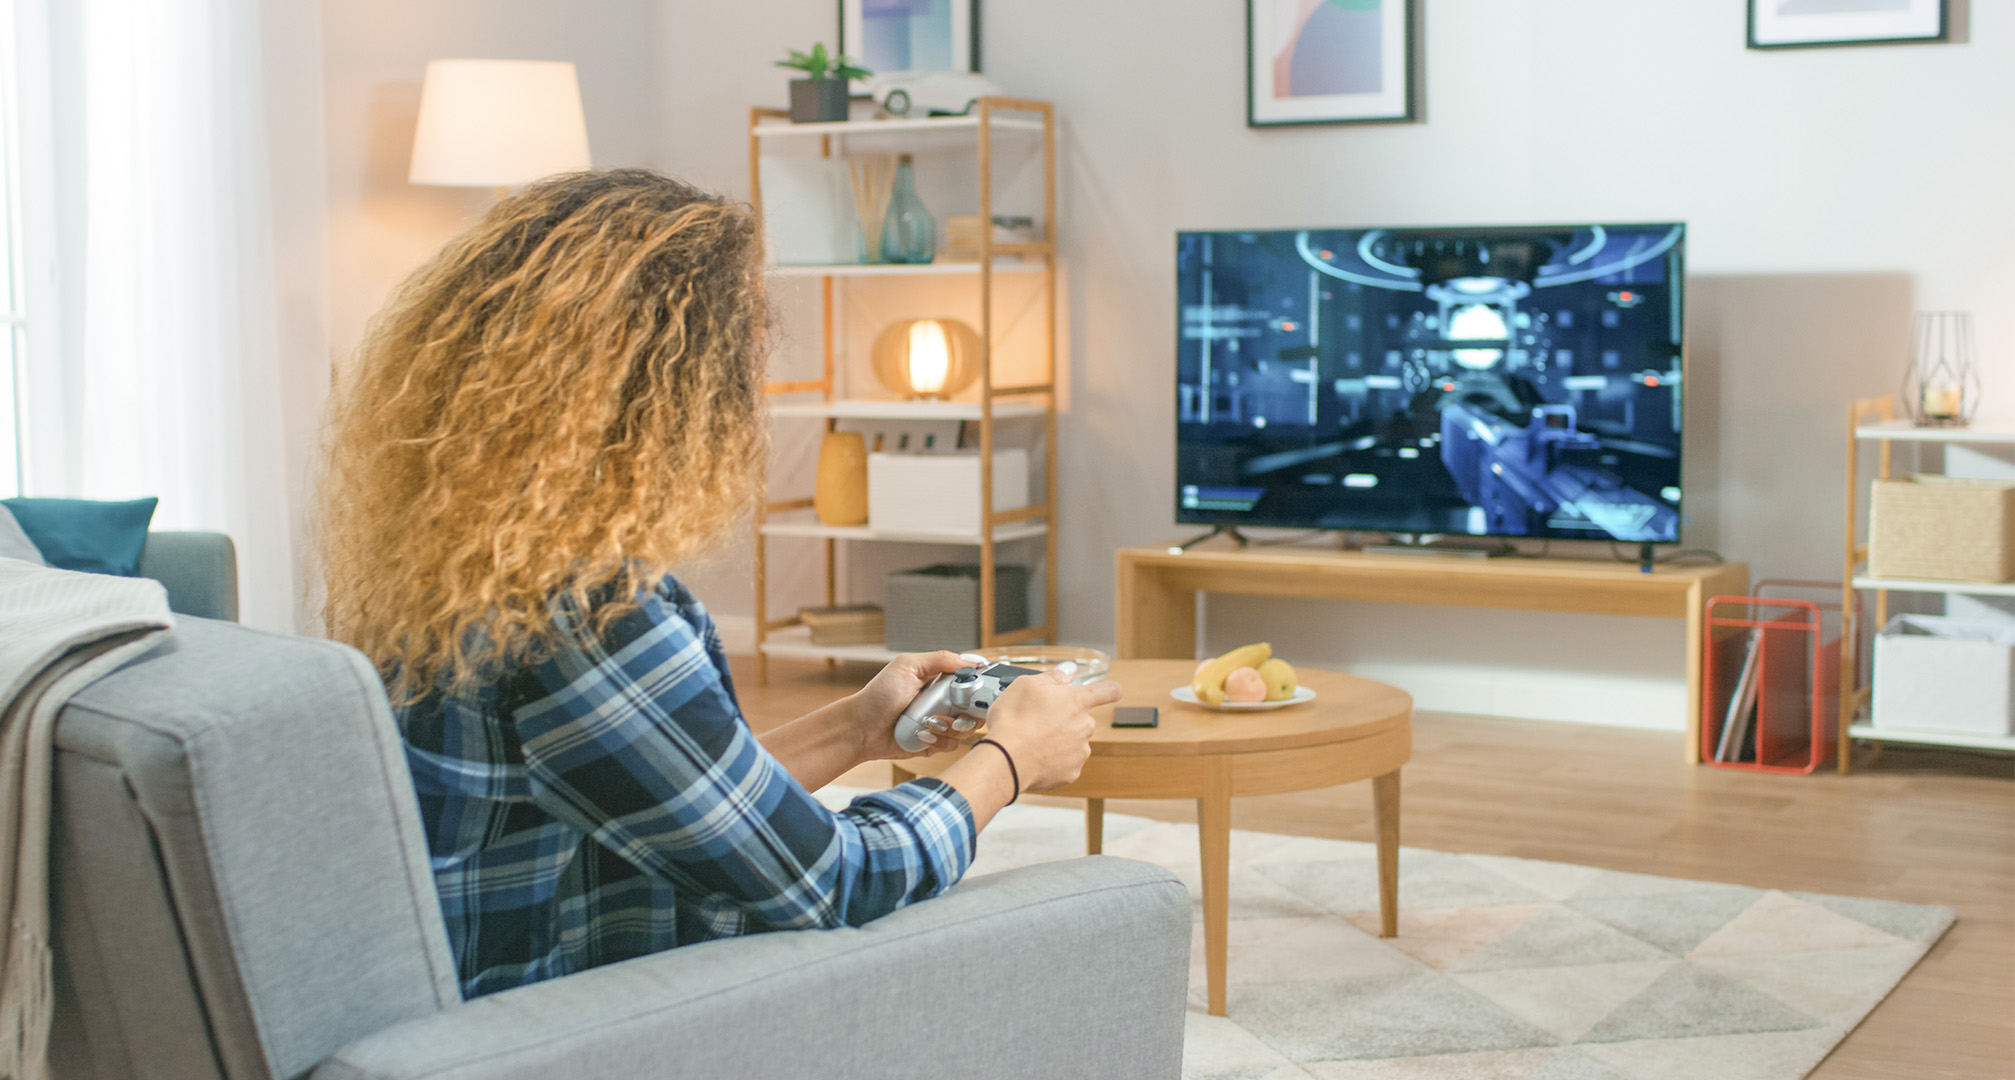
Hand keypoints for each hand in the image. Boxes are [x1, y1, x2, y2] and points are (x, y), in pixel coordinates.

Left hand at [847, 651, 972, 760]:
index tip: (978, 693)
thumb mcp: (907, 666)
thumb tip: (971, 662)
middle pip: (976, 708)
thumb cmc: (880, 695)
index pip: (973, 682)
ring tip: (927, 723)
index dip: (980, 688)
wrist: (861, 728)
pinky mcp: (936, 743)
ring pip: (966, 729)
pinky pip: (952, 746)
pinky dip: (939, 741)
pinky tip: (921, 735)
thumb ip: (940, 659)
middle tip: (953, 713)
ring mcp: (941, 723)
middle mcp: (944, 702)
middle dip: (969, 712)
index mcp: (941, 681)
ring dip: (948, 727)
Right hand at [980, 670, 1122, 791]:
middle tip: (1040, 721)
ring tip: (1033, 741)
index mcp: (1077, 701)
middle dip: (1066, 719)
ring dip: (1059, 740)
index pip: (1108, 691)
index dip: (1109, 690)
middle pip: (1082, 719)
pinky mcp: (1071, 773)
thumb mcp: (1026, 684)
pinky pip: (1065, 763)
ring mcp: (1080, 751)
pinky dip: (1053, 760)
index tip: (1110, 692)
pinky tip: (1035, 756)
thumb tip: (1066, 676)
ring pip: (1073, 742)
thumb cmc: (1014, 719)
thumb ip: (1052, 677)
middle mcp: (1085, 726)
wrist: (1005, 759)